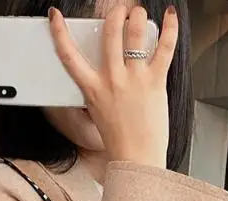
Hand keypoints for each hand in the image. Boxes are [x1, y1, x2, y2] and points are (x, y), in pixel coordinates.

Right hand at [48, 3, 177, 168]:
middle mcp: (111, 80)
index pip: (69, 56)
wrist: (136, 159)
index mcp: (92, 89)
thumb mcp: (99, 111)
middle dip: (116, 13)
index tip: (55, 16)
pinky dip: (170, 28)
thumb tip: (109, 66)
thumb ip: (100, 87)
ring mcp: (134, 79)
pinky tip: (171, 17)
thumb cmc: (120, 140)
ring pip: (135, 32)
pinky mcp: (155, 81)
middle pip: (109, 32)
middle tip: (120, 11)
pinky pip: (164, 47)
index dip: (59, 32)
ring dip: (139, 16)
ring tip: (140, 15)